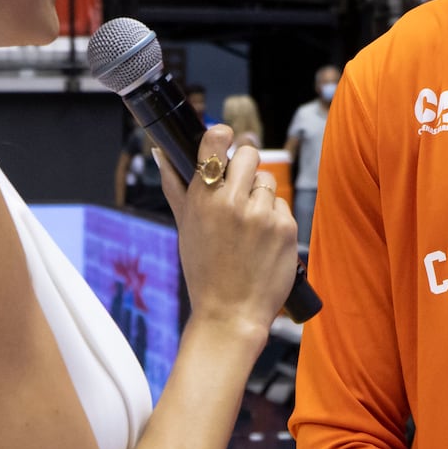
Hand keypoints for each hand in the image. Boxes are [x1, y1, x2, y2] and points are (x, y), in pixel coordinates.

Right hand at [160, 123, 295, 341]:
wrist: (231, 313)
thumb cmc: (204, 270)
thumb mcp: (184, 227)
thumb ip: (176, 187)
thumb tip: (162, 152)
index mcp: (203, 198)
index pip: (215, 142)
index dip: (221, 136)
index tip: (224, 137)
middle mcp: (232, 201)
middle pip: (248, 153)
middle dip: (245, 166)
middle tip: (239, 188)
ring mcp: (262, 214)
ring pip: (267, 180)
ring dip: (260, 196)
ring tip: (248, 225)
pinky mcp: (285, 227)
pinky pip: (282, 205)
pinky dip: (275, 218)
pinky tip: (262, 241)